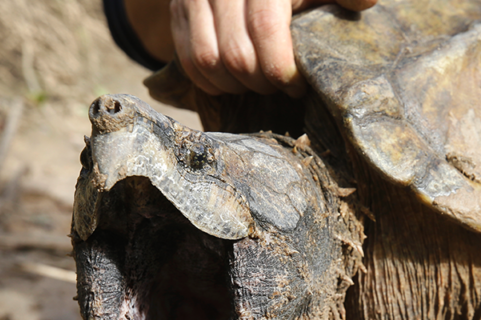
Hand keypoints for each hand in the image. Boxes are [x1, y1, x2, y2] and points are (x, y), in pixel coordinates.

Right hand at [126, 0, 376, 97]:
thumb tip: (364, 3)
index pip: (265, 29)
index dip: (280, 67)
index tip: (297, 86)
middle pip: (235, 53)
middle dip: (259, 82)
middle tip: (278, 88)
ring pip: (207, 60)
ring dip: (233, 85)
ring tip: (255, 85)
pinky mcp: (178, 10)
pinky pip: (187, 59)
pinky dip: (208, 80)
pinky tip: (230, 83)